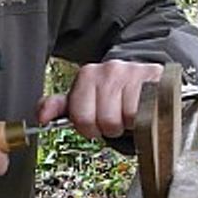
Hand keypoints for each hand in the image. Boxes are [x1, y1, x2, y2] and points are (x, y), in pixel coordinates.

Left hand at [37, 60, 162, 139]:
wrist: (146, 78)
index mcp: (88, 74)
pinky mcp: (155, 78)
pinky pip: (148, 112)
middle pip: (106, 121)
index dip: (89, 128)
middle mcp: (110, 69)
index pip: (81, 117)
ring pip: (128, 118)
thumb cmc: (113, 93)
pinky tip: (144, 109)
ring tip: (130, 113)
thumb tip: (41, 117)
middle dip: (111, 127)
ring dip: (130, 123)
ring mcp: (134, 72)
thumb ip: (61, 107)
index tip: (95, 123)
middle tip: (116, 118)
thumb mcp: (84, 98)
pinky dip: (147, 118)